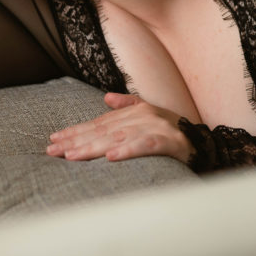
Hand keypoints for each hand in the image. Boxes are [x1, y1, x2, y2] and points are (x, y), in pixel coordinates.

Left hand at [47, 93, 195, 163]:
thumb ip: (127, 105)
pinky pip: (143, 146)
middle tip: (52, 150)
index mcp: (135, 111)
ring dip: (92, 148)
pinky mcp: (166, 142)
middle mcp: (141, 117)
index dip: (75, 131)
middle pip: (102, 131)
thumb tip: (106, 98)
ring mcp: (154, 128)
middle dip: (75, 141)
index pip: (98, 123)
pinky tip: (110, 158)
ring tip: (72, 156)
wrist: (203, 142)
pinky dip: (127, 151)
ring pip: (117, 138)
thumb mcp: (149, 113)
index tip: (54, 139)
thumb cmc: (172, 130)